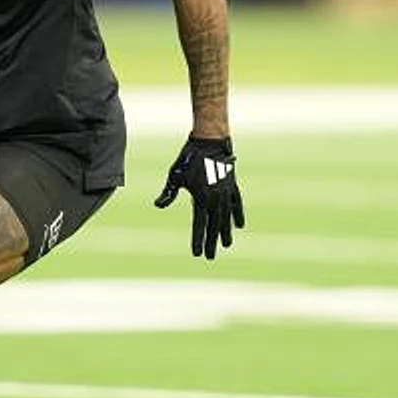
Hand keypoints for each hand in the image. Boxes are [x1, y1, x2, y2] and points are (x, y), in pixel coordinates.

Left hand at [153, 136, 245, 258]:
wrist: (210, 140)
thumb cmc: (189, 157)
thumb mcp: (175, 175)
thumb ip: (169, 193)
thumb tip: (158, 205)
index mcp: (201, 198)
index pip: (199, 225)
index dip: (198, 240)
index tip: (197, 254)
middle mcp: (215, 198)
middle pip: (214, 225)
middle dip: (212, 242)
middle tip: (210, 257)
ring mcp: (226, 192)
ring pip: (226, 217)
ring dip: (226, 232)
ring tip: (226, 245)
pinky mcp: (232, 185)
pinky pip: (237, 204)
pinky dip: (238, 215)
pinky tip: (240, 226)